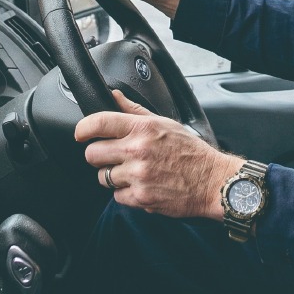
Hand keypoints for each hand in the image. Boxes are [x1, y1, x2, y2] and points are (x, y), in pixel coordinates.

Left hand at [76, 90, 241, 219]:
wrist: (212, 182)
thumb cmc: (191, 152)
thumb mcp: (164, 123)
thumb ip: (134, 111)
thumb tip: (112, 96)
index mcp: (143, 129)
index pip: (99, 123)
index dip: (83, 129)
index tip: (80, 133)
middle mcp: (138, 151)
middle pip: (92, 154)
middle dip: (98, 155)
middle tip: (111, 155)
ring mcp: (138, 176)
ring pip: (103, 177)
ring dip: (112, 175)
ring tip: (131, 172)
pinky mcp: (141, 198)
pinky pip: (116, 196)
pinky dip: (125, 193)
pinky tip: (141, 185)